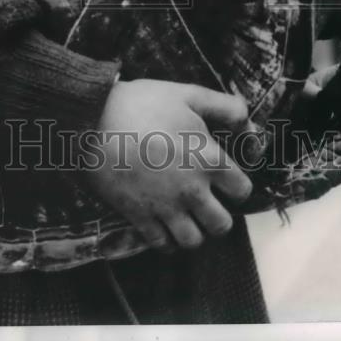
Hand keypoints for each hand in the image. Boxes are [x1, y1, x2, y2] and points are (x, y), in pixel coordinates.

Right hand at [82, 79, 253, 251]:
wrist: (93, 121)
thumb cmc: (141, 104)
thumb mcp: (187, 94)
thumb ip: (224, 106)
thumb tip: (248, 121)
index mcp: (208, 160)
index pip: (243, 191)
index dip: (237, 185)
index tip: (225, 179)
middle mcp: (192, 191)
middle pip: (222, 225)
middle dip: (219, 214)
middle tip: (207, 201)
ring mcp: (165, 208)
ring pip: (194, 241)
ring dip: (194, 231)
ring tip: (186, 216)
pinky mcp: (139, 218)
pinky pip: (162, 245)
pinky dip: (166, 240)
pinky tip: (162, 223)